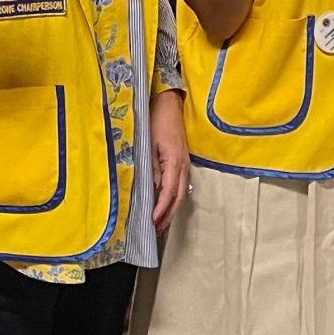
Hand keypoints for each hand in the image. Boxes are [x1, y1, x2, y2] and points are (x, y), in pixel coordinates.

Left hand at [149, 87, 189, 231]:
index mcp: (174, 162)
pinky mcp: (181, 161)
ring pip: (180, 193)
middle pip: (178, 197)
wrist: (168, 103)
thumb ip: (151, 169)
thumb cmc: (156, 120)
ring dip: (170, 209)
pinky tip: (163, 204)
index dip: (161, 210)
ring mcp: (184, 164)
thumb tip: (151, 191)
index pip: (169, 193)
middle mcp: (183, 165)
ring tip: (159, 223)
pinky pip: (179, 185)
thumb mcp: (149, 145)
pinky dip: (172, 199)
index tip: (152, 223)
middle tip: (155, 230)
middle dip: (167, 216)